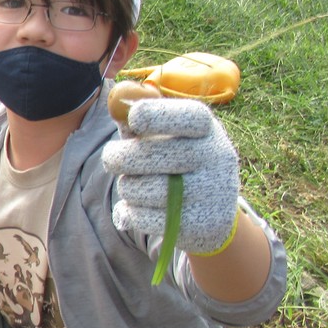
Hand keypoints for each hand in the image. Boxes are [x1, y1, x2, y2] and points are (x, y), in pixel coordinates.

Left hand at [101, 98, 239, 253]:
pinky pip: (144, 218)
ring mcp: (211, 193)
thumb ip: (141, 121)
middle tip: (111, 159)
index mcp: (207, 128)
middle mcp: (216, 157)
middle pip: (152, 156)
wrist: (211, 213)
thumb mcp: (165, 136)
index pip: (187, 116)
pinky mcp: (199, 225)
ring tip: (133, 185)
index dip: (156, 116)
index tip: (133, 119)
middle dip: (119, 158)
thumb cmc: (176, 160)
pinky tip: (136, 208)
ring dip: (127, 188)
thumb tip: (116, 101)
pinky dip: (130, 213)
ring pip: (141, 190)